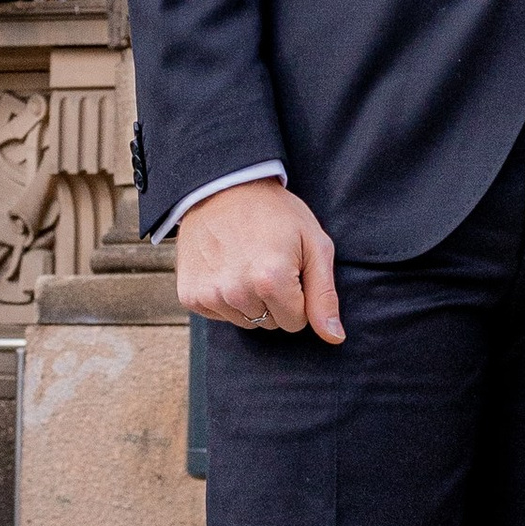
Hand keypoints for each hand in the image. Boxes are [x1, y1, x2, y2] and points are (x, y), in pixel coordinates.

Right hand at [174, 178, 342, 340]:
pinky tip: (226, 267)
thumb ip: (324, 296)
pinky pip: (220, 315)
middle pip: (270, 324)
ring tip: (246, 262)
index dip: (298, 297)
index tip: (290, 268)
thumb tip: (334, 338)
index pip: (296, 323)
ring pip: (245, 321)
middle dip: (275, 300)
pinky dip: (226, 298)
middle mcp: (236, 292)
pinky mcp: (190, 295)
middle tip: (267, 261)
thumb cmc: (276, 213)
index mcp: (271, 280)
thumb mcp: (314, 244)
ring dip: (250, 300)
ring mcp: (209, 294)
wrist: (223, 187)